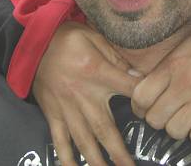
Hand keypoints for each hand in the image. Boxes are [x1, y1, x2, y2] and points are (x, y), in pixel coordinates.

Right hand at [33, 21, 138, 165]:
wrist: (35, 44)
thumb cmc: (68, 39)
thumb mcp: (94, 37)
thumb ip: (116, 57)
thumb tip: (138, 75)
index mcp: (97, 73)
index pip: (128, 88)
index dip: (143, 99)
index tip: (156, 111)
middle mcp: (84, 96)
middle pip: (105, 129)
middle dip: (119, 153)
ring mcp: (67, 109)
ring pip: (84, 141)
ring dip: (97, 162)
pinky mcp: (53, 115)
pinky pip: (60, 141)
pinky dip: (67, 158)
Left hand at [131, 23, 190, 144]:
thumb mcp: (181, 48)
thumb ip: (158, 67)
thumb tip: (131, 79)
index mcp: (173, 66)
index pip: (141, 97)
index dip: (138, 106)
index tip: (144, 106)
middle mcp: (186, 84)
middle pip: (155, 119)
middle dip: (156, 118)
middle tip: (164, 112)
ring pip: (175, 131)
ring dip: (176, 127)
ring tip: (182, 116)